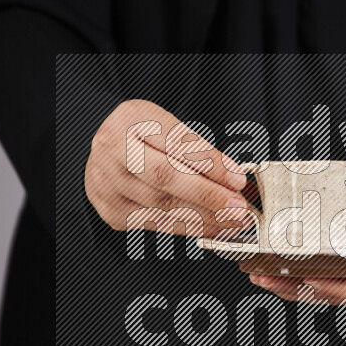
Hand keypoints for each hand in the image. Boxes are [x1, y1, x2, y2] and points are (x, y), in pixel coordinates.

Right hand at [85, 99, 253, 233]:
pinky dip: (188, 227)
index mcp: (132, 119)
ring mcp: (109, 183)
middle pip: (166, 177)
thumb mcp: (168, 128)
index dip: (211, 164)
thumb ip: (198, 150)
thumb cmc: (142, 137)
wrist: (107, 153)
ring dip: (204, 216)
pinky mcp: (112, 210)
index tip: (238, 179)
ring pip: (163, 205)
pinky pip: (157, 223)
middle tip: (238, 207)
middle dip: (208, 195)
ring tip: (232, 220)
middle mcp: (114, 150)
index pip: (177, 143)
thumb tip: (235, 179)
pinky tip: (211, 226)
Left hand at [250, 181, 345, 303]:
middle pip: (329, 293)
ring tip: (257, 273)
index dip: (336, 290)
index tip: (311, 281)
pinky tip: (266, 260)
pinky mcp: (336, 254)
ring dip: (285, 282)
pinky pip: (310, 265)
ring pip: (314, 283)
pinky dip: (288, 265)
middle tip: (267, 278)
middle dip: (297, 289)